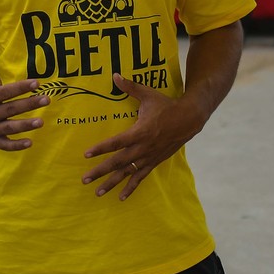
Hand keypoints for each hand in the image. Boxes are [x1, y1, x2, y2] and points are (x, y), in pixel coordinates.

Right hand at [0, 34, 49, 150]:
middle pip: (10, 109)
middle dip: (29, 105)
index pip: (5, 92)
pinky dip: (16, 145)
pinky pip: (4, 145)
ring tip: (42, 122)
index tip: (37, 83)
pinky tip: (30, 142)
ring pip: (9, 128)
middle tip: (47, 99)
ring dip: (25, 126)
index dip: (21, 88)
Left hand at [81, 73, 207, 199]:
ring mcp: (148, 157)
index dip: (101, 148)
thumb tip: (114, 76)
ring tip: (97, 192)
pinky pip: (140, 177)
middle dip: (100, 171)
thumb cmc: (166, 105)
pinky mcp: (154, 162)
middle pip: (118, 162)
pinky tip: (121, 198)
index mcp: (140, 131)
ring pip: (127, 173)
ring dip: (112, 183)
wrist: (189, 119)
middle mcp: (143, 148)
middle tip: (84, 179)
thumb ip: (130, 87)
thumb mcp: (148, 94)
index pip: (116, 142)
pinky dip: (130, 188)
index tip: (86, 154)